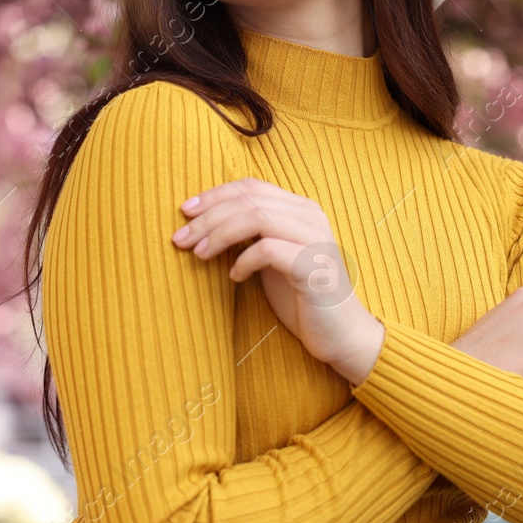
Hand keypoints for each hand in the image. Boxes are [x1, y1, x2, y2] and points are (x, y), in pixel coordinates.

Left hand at [172, 178, 382, 381]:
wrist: (342, 336)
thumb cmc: (301, 298)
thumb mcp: (271, 259)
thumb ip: (250, 235)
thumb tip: (204, 221)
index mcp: (300, 209)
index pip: (251, 186)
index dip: (214, 194)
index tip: (185, 211)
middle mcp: (311, 216)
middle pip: (248, 199)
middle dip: (207, 217)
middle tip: (180, 238)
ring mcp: (315, 239)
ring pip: (256, 217)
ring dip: (219, 234)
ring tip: (199, 254)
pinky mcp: (314, 266)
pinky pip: (268, 250)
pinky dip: (243, 260)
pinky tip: (234, 277)